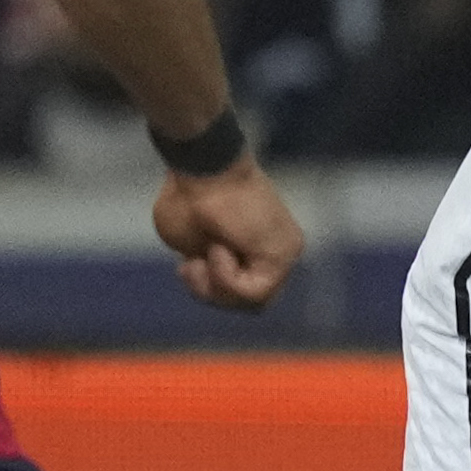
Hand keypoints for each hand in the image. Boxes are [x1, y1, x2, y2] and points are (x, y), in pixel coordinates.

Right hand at [156, 154, 301, 310]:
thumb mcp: (186, 243)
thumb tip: (212, 275)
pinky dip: (227, 277)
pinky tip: (219, 250)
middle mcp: (276, 252)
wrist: (200, 166)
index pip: (239, 293)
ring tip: (208, 251)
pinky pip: (256, 292)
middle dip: (211, 292)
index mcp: (254, 249)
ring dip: (218, 283)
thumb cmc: (187, 196)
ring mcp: (285, 253)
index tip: (186, 265)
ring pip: (253, 302)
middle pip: (247, 303)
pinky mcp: (285, 253)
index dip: (208, 289)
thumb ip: (204, 267)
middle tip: (190, 266)